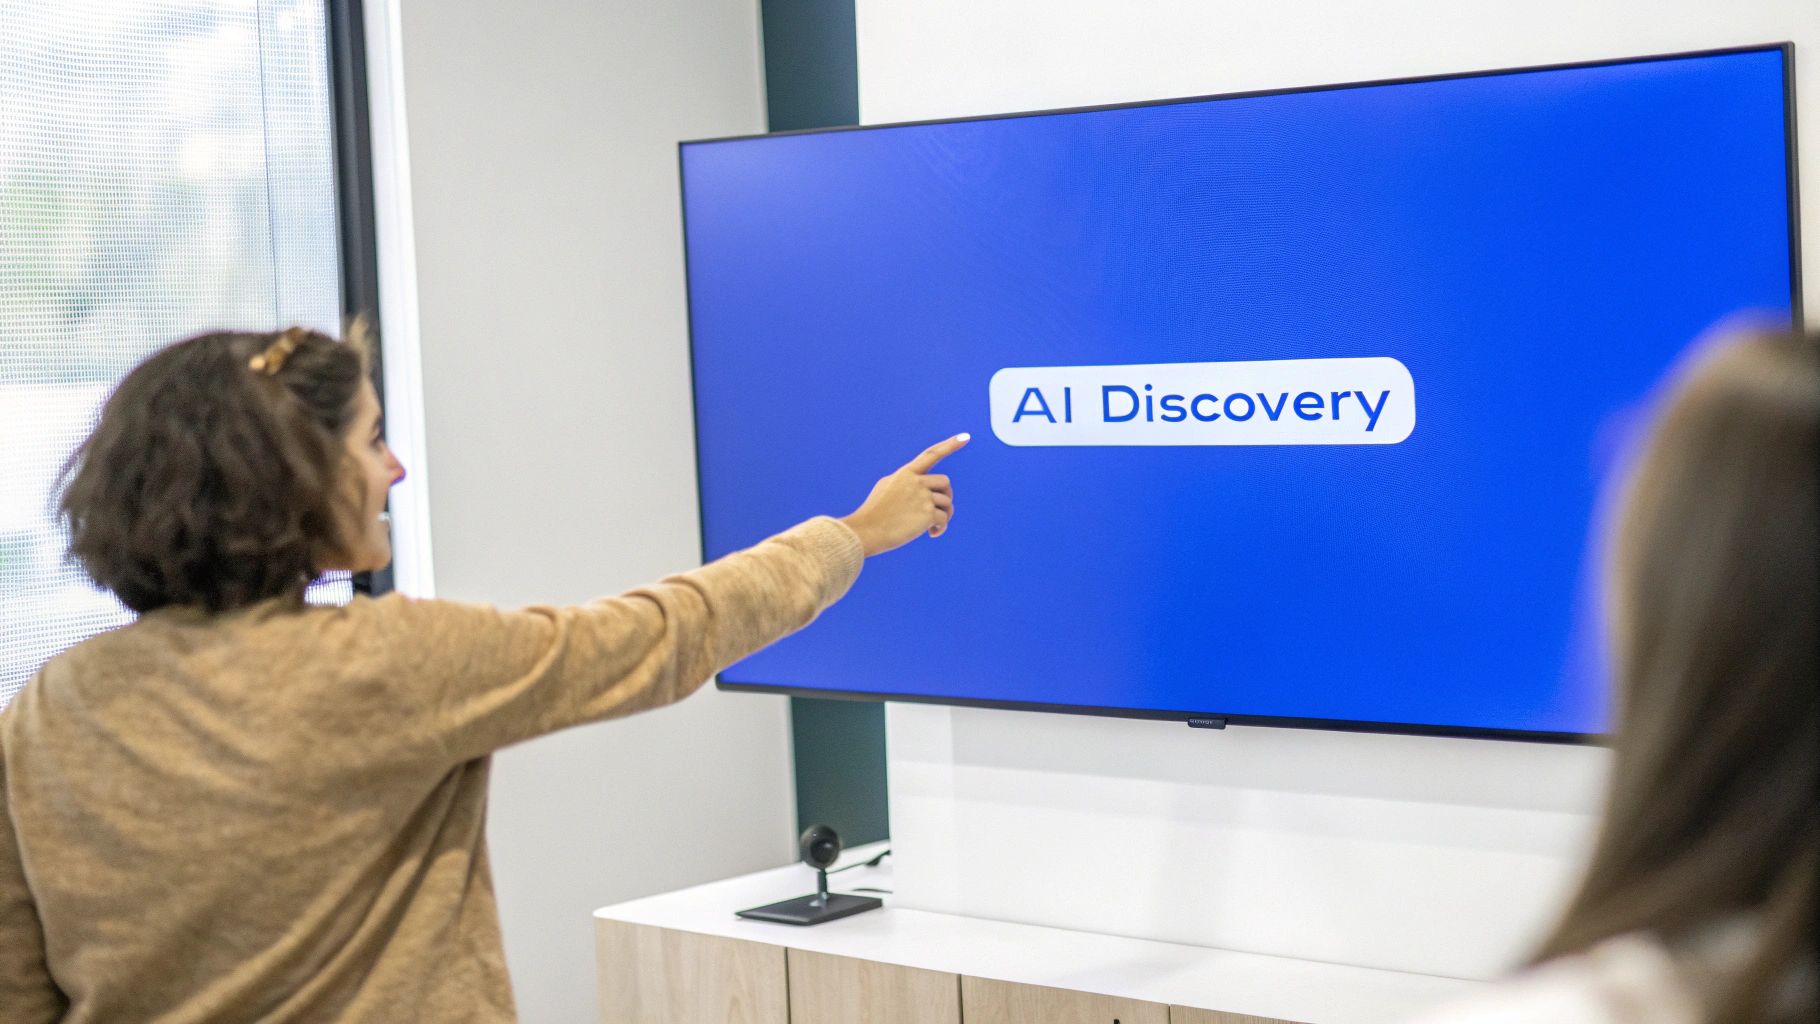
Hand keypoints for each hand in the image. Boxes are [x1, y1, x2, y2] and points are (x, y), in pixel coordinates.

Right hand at [839, 434, 968, 556]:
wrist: (867, 531)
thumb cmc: (874, 513)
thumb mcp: (886, 488)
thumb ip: (905, 483)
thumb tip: (923, 487)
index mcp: (906, 473)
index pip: (931, 454)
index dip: (950, 445)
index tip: (966, 437)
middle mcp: (916, 481)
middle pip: (945, 482)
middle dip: (945, 496)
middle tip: (939, 511)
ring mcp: (922, 497)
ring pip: (946, 502)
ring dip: (944, 515)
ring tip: (932, 526)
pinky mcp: (927, 513)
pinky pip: (943, 519)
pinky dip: (941, 527)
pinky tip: (931, 533)